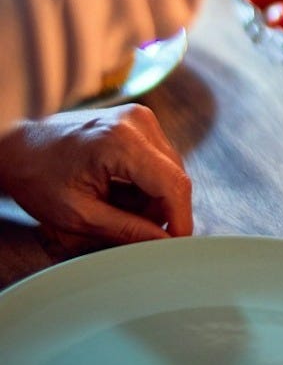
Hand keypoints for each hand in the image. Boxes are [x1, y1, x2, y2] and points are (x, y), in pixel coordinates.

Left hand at [0, 105, 192, 252]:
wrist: (19, 147)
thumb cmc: (38, 177)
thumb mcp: (77, 215)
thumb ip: (125, 230)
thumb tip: (163, 242)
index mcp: (122, 141)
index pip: (173, 184)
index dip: (180, 219)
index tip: (175, 246)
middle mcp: (138, 122)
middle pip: (174, 176)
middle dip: (160, 210)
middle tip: (131, 231)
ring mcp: (140, 117)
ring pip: (169, 169)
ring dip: (153, 197)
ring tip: (115, 208)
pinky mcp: (139, 121)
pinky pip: (159, 159)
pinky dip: (146, 182)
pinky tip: (118, 191)